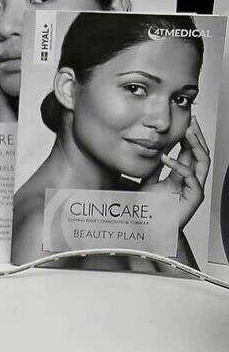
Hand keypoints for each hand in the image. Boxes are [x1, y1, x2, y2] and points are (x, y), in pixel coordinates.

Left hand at [140, 117, 210, 231]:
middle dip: (197, 136)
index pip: (189, 152)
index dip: (188, 137)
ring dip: (196, 146)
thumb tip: (151, 151)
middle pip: (201, 153)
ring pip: (203, 162)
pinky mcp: (194, 198)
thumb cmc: (149, 210)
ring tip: (187, 132)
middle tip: (191, 121)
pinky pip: (191, 178)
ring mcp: (194, 188)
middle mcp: (191, 180)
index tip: (184, 122)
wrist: (149, 230)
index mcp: (181, 176)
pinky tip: (165, 159)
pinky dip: (179, 166)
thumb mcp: (147, 182)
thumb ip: (152, 168)